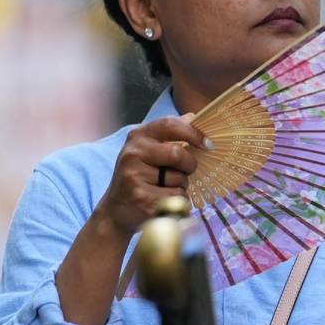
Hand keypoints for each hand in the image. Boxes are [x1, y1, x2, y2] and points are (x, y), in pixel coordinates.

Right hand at [93, 115, 211, 236]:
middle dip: (189, 165)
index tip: (207, 144)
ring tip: (166, 188)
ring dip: (181, 186)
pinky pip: (177, 198)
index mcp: (138, 137)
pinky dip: (178, 201)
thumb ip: (169, 133)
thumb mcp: (148, 149)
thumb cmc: (138, 175)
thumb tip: (194, 117)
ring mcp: (135, 176)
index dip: (193, 133)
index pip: (170, 125)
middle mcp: (133, 153)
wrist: (116, 208)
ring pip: (180, 179)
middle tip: (186, 171)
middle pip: (178, 154)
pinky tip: (164, 200)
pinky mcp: (142, 198)